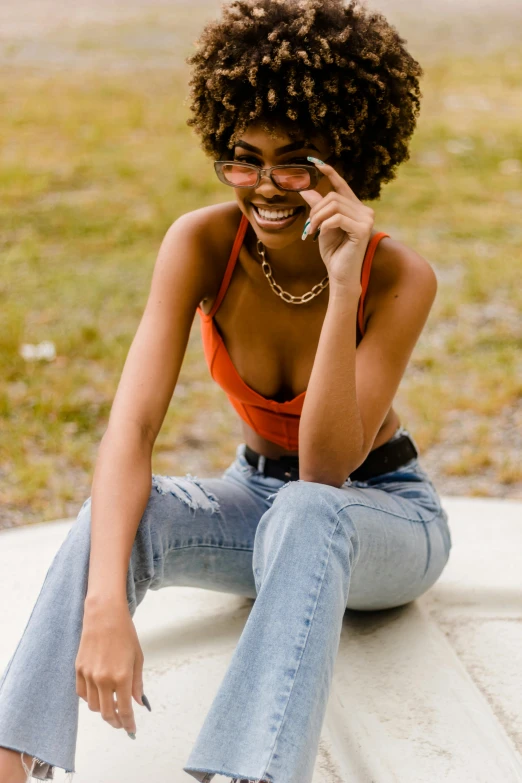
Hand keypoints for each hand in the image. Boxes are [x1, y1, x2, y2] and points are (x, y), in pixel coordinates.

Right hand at [75, 599, 144, 736]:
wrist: (104, 615)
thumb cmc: (125, 634)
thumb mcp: (138, 658)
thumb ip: (137, 683)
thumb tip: (138, 702)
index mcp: (121, 677)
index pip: (125, 710)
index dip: (128, 723)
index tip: (131, 730)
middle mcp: (103, 679)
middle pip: (106, 713)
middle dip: (115, 722)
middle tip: (121, 723)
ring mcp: (89, 675)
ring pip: (93, 706)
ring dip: (103, 710)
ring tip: (112, 705)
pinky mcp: (78, 670)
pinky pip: (82, 694)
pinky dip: (90, 699)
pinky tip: (99, 694)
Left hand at [300, 158, 374, 288]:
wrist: (340, 274)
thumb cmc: (334, 252)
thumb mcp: (322, 226)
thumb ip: (318, 208)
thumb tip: (305, 190)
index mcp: (355, 208)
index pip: (342, 185)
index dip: (329, 172)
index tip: (315, 162)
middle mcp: (364, 210)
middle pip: (333, 196)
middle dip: (316, 210)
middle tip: (308, 226)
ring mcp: (366, 219)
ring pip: (334, 206)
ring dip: (318, 218)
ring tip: (312, 231)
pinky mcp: (363, 229)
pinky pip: (337, 218)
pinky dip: (324, 225)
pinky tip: (320, 234)